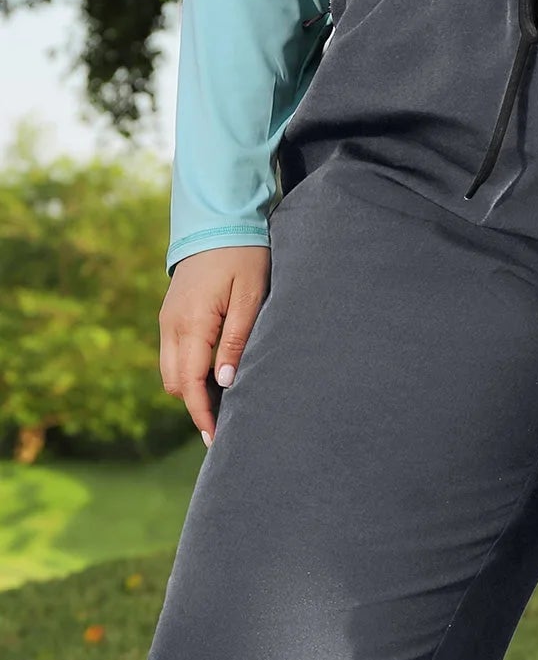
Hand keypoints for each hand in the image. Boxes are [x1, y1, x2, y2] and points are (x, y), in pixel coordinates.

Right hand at [158, 246, 271, 444]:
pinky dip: (188, 372)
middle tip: (225, 428)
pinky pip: (173, 355)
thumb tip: (223, 383)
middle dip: (196, 408)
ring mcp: (167, 320)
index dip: (202, 415)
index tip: (217, 440)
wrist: (218, 220)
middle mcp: (171, 325)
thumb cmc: (242, 256)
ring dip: (191, 391)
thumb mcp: (249, 298)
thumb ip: (236, 341)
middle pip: (175, 384)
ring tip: (221, 408)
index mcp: (190, 324)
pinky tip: (213, 380)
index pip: (190, 384)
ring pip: (171, 372)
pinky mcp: (171, 315)